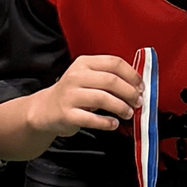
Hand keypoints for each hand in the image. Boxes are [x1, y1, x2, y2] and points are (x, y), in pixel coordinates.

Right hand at [27, 52, 143, 144]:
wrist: (45, 109)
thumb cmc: (74, 93)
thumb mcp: (88, 78)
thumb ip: (109, 77)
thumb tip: (137, 86)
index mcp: (84, 63)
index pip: (114, 63)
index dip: (132, 75)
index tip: (141, 86)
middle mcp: (76, 76)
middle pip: (111, 80)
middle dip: (129, 92)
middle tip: (138, 102)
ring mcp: (70, 95)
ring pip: (103, 98)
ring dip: (121, 107)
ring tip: (129, 113)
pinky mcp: (66, 114)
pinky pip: (91, 118)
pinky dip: (106, 122)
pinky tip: (114, 124)